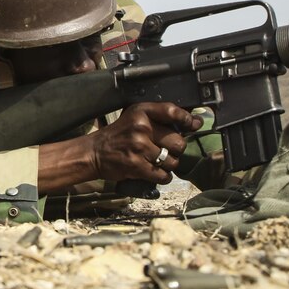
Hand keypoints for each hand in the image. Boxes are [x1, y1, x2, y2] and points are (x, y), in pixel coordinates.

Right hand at [88, 102, 203, 183]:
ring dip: (167, 165)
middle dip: (175, 149)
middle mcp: (141, 127)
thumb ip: (159, 118)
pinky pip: (163, 175)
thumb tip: (194, 123)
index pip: (172, 111)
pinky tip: (153, 171)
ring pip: (172, 161)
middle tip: (165, 149)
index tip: (194, 124)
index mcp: (142, 112)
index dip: (187, 119)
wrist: (94, 153)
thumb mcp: (135, 118)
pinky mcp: (137, 165)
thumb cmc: (118, 135)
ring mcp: (139, 147)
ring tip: (155, 161)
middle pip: (178, 142)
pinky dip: (162, 177)